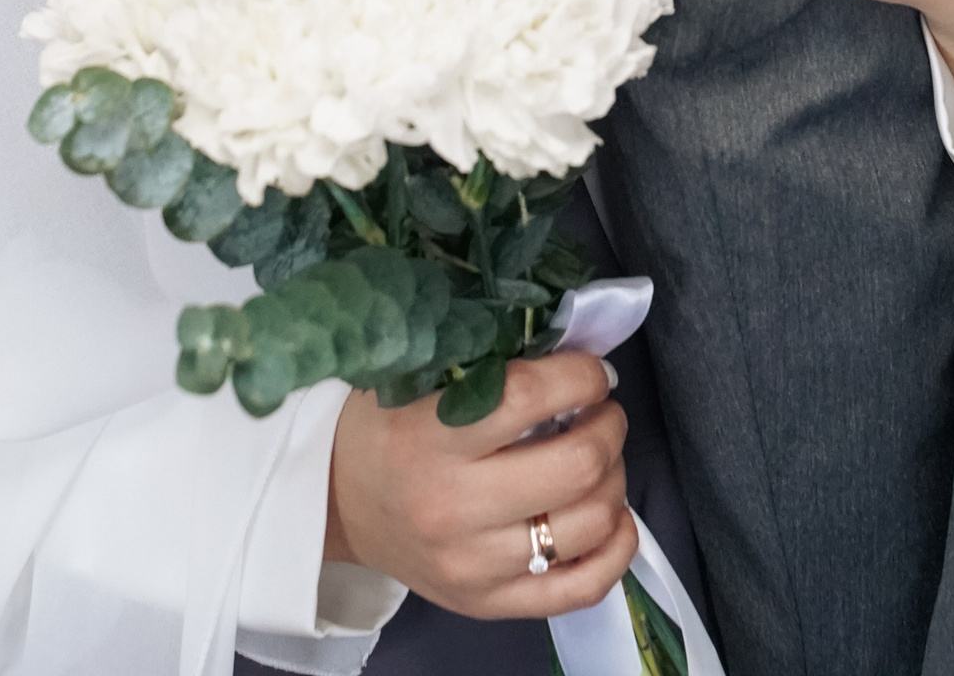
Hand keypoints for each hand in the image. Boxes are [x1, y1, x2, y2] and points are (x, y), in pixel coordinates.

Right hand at [325, 353, 635, 617]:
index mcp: (430, 439)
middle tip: (603, 412)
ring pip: (588, 524)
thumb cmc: (383, 426)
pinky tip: (614, 517)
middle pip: (575, 466)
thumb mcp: (416, 376)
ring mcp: (474, 566)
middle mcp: (454, 508)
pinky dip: (615, 550)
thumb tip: (574, 347)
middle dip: (608, 427)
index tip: (592, 371)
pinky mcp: (488, 605)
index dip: (581, 375)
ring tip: (600, 459)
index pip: (530, 398)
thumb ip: (485, 360)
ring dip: (614, 480)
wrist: (337, 502)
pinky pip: (580, 589)